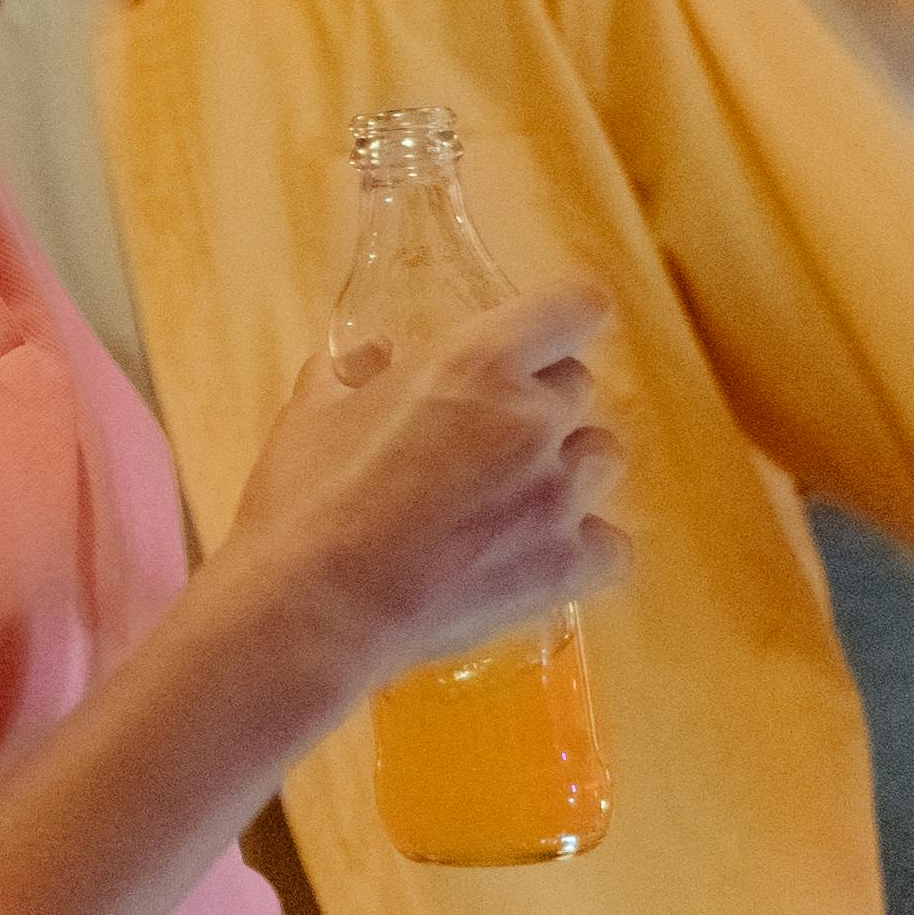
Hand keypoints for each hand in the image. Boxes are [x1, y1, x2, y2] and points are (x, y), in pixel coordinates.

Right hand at [227, 279, 633, 685]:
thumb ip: (355, 370)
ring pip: (602, 459)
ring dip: (566, 468)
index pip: (574, 308)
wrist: (316, 606)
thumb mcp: (313, 409)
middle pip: (579, 387)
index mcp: (476, 362)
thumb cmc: (305, 496)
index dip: (560, 320)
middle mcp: (534, 420)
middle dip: (540, 401)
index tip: (537, 340)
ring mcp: (559, 497)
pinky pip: (608, 542)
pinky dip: (580, 545)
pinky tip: (534, 554)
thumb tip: (378, 358)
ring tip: (513, 498)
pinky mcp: (567, 566)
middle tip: (487, 434)